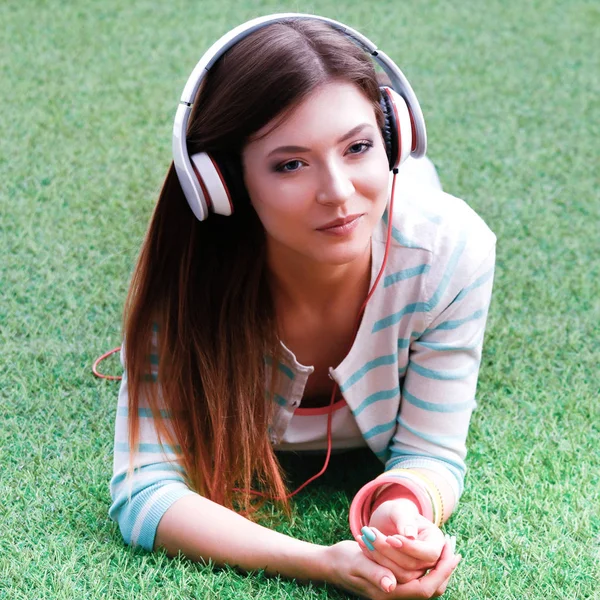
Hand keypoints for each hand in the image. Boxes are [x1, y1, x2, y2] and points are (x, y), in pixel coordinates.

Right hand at [325, 539, 459, 598]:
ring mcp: (394, 591)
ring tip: (447, 550)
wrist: (330, 564)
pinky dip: (429, 568)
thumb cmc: (343, 561)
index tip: (451, 554)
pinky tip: (431, 555)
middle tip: (454, 550)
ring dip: (439, 569)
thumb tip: (390, 585)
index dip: (441, 572)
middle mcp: (394, 596)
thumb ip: (374, 574)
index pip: (423, 589)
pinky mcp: (393, 585)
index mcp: (388, 593)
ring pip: (426, 587)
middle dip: (445, 571)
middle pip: (430, 591)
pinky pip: (418, 581)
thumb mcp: (357, 563)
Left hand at [359, 499, 445, 582]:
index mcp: (436, 541)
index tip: (390, 538)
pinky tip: (363, 545)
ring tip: (364, 537)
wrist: (386, 521)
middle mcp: (430, 560)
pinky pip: (390, 578)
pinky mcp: (402, 578)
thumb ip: (404, 519)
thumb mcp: (399, 509)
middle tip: (370, 534)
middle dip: (389, 551)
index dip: (410, 548)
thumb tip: (410, 535)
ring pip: (401, 575)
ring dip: (379, 557)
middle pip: (414, 566)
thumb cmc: (395, 512)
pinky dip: (374, 563)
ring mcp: (417, 571)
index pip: (430, 553)